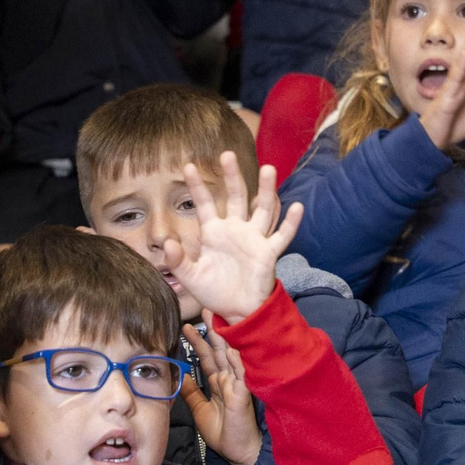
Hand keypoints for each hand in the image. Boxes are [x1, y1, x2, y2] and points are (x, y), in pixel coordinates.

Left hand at [163, 152, 300, 323]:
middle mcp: (235, 230)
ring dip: (266, 191)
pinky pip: (282, 235)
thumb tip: (167, 243)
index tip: (188, 166)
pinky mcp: (268, 253)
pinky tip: (296, 206)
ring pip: (262, 209)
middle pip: (236, 197)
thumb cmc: (213, 291)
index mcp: (214, 232)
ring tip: (268, 169)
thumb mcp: (190, 277)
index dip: (197, 186)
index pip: (205, 203)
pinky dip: (290, 222)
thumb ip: (177, 260)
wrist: (237, 311)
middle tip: (227, 154)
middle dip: (232, 176)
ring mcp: (254, 239)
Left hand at [179, 313, 262, 464]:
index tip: (186, 326)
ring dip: (226, 338)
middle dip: (213, 329)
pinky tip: (233, 348)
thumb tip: (181, 375)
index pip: (208, 356)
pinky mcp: (244, 394)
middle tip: (206, 307)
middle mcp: (229, 378)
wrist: (239, 452)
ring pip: (231, 356)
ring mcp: (238, 384)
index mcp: (219, 382)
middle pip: (220, 349)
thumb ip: (192, 392)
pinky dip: (237, 361)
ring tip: (218, 319)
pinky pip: (241, 375)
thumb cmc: (224, 432)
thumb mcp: (200, 409)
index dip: (198, 341)